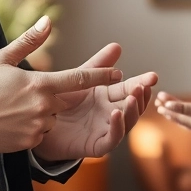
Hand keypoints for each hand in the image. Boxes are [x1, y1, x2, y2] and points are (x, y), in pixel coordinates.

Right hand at [0, 17, 120, 154]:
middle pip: (63, 101)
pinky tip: (12, 122)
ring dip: (41, 113)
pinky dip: (32, 127)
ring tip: (13, 109)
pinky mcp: (29, 142)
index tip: (118, 73)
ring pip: (52, 118)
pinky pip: (40, 133)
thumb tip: (47, 21)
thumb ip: (29, 41)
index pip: (78, 79)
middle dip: (51, 96)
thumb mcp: (1, 58)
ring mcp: (36, 126)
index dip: (100, 76)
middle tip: (22, 94)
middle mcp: (43, 107)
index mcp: (39, 84)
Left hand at [35, 42, 158, 162]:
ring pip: (127, 122)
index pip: (129, 89)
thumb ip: (97, 65)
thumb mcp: (79, 79)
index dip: (142, 83)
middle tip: (145, 85)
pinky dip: (117, 127)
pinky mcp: (96, 145)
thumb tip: (117, 45)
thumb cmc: (58, 102)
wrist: (37, 125)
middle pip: (132, 105)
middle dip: (141, 96)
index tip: (153, 76)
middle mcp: (110, 113)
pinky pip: (111, 138)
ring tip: (133, 97)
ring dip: (133, 110)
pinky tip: (117, 113)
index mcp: (108, 97)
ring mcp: (105, 129)